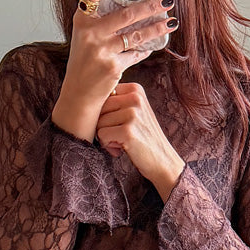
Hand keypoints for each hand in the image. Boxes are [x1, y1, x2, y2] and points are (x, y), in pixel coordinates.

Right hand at [63, 0, 174, 108]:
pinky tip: (152, 45)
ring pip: (137, 34)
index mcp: (81, 20)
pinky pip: (136, 54)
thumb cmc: (84, 61)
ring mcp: (102, 50)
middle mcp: (90, 33)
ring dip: (157, 27)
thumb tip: (131, 2)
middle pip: (126, 14)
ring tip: (171, 22)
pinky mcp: (113, 66)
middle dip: (151, 6)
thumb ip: (101, 20)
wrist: (78, 93)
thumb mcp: (86, 36)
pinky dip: (145, 50)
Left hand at [95, 83, 184, 197]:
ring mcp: (132, 114)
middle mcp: (135, 98)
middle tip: (121, 134)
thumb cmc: (143, 136)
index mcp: (135, 89)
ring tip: (124, 141)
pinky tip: (123, 147)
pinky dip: (108, 144)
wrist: (163, 160)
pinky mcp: (128, 131)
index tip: (121, 122)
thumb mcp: (135, 111)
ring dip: (107, 136)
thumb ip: (116, 101)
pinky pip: (101, 135)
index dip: (107, 113)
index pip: (103, 96)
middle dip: (105, 125)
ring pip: (99, 122)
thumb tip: (86, 97)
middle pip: (99, 109)